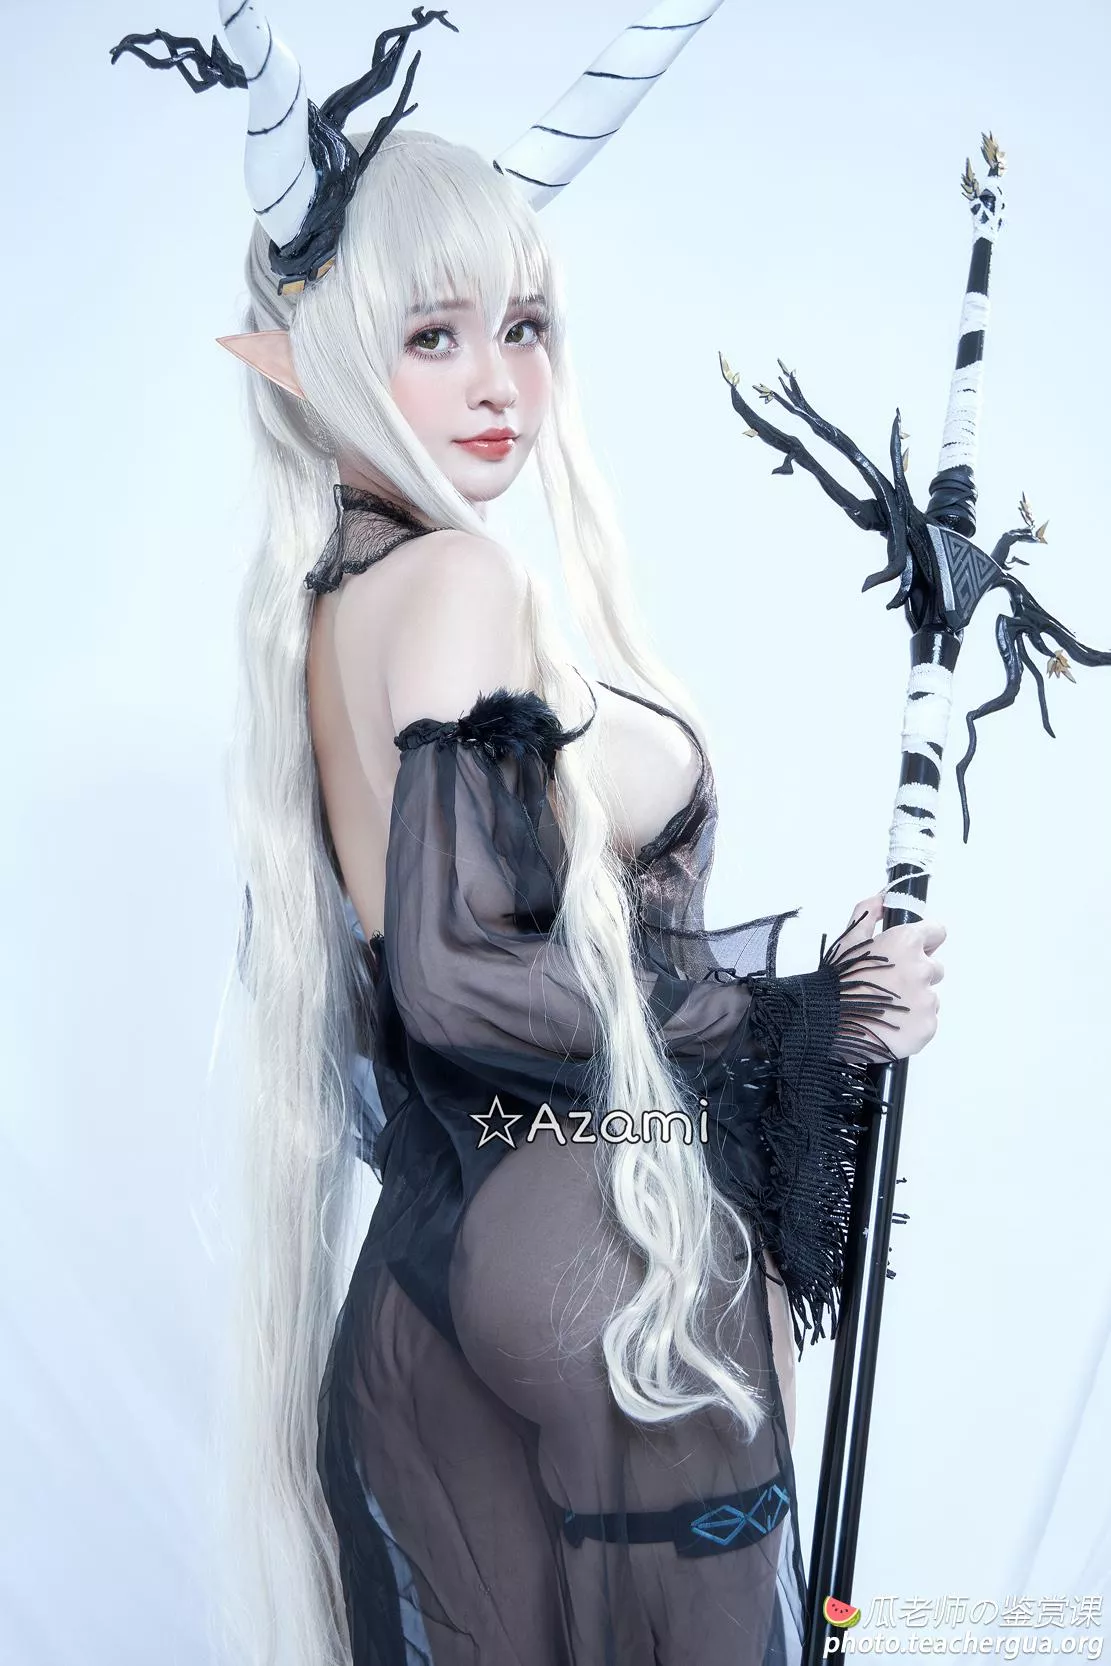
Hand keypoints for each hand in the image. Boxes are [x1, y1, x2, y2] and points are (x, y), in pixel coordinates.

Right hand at [827, 891, 945, 1062]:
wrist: (827, 1024)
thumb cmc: (835, 983)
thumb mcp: (847, 940)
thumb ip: (867, 913)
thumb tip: (882, 898)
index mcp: (906, 943)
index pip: (937, 932)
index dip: (924, 941)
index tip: (912, 951)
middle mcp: (922, 968)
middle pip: (934, 968)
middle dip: (916, 975)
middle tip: (889, 987)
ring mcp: (927, 1000)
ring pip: (929, 998)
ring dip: (914, 1002)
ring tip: (885, 1011)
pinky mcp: (927, 1027)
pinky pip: (926, 1023)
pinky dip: (912, 1025)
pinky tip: (890, 1026)